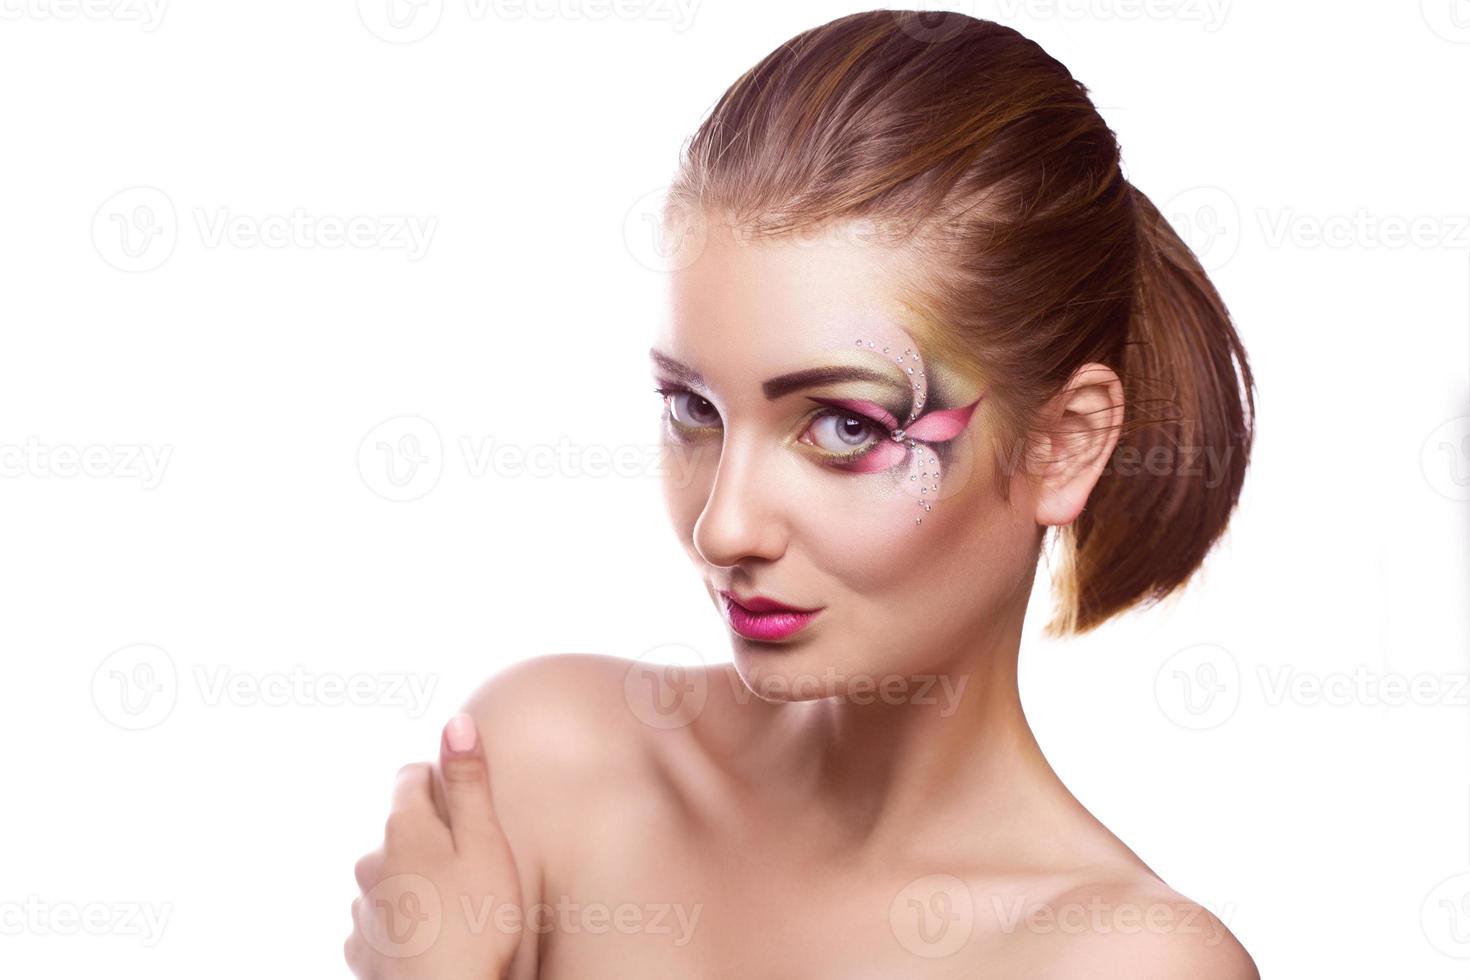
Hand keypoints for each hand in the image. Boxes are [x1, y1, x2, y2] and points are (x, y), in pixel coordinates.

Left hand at [346, 713, 524, 978]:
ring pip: (388, 875)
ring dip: (413, 879)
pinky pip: (380, 919)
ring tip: (454, 903)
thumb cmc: (477, 924)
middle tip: (472, 859)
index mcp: (404, 827)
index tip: (463, 798)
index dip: (439, 778)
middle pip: (400, 828)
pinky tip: (430, 934)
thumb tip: (457, 721)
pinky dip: (402, 920)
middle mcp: (372, 861)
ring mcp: (363, 908)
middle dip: (430, 834)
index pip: (410, 776)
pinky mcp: (362, 949)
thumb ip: (469, 782)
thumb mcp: (486, 843)